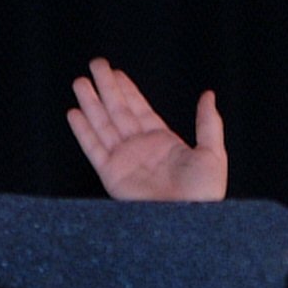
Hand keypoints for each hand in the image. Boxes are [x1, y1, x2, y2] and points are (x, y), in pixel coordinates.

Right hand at [67, 59, 226, 202]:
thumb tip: (208, 95)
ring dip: (91, 103)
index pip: (139, 109)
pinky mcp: (112, 176)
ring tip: (79, 82)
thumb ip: (208, 123)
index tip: (115, 72)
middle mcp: (140, 149)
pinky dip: (83, 131)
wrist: (187, 223)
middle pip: (117, 111)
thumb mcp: (213, 154)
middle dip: (106, 88)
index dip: (127, 89)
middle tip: (95, 64)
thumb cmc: (204, 195)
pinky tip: (75, 113)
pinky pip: (94, 149)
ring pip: (103, 125)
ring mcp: (124, 161)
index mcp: (162, 142)